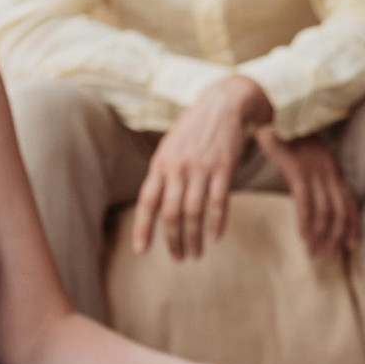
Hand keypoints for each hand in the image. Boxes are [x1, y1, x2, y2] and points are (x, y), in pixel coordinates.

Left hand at [134, 74, 269, 261]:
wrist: (222, 105)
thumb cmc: (194, 129)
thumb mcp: (170, 148)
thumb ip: (163, 174)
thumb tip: (156, 205)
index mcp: (161, 164)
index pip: (148, 202)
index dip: (143, 228)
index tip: (141, 251)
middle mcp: (178, 168)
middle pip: (171, 213)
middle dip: (173, 240)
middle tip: (178, 258)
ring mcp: (201, 169)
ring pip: (193, 212)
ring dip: (194, 238)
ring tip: (195, 254)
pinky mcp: (223, 168)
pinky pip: (218, 202)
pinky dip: (216, 223)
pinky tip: (216, 237)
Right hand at [254, 127, 359, 259]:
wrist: (271, 109)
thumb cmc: (284, 135)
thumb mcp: (304, 155)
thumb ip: (310, 174)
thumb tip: (309, 194)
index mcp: (331, 168)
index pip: (349, 202)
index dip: (352, 226)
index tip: (351, 246)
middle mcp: (327, 170)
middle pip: (340, 212)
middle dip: (336, 239)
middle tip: (329, 258)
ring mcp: (314, 170)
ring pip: (325, 212)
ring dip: (321, 237)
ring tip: (315, 254)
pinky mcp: (297, 169)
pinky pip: (305, 203)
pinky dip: (306, 224)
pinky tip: (303, 238)